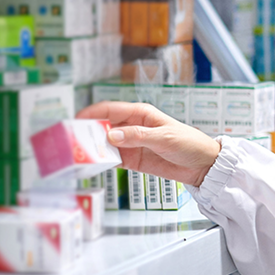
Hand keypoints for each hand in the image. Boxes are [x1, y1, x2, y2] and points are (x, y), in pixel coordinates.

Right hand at [78, 101, 221, 186]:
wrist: (203, 165)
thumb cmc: (189, 143)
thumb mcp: (164, 137)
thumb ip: (138, 136)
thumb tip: (112, 135)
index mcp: (141, 114)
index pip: (110, 109)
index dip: (91, 113)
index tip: (75, 120)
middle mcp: (133, 127)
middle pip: (104, 126)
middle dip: (87, 131)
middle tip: (72, 140)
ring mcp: (132, 144)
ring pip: (106, 143)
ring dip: (93, 148)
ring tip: (78, 154)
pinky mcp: (133, 160)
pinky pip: (113, 159)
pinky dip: (103, 161)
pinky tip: (93, 165)